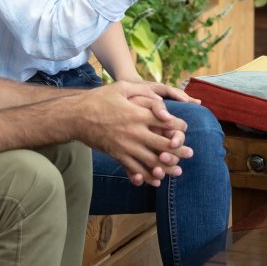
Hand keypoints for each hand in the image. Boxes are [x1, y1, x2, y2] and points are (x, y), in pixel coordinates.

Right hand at [73, 82, 191, 186]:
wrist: (77, 116)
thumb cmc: (100, 98)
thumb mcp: (122, 87)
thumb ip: (144, 93)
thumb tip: (162, 102)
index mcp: (139, 114)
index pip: (166, 121)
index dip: (179, 125)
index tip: (184, 127)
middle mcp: (135, 132)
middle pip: (163, 145)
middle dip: (179, 150)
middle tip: (190, 153)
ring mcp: (126, 146)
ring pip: (151, 161)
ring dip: (167, 167)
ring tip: (178, 171)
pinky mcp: (117, 155)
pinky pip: (135, 168)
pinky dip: (146, 176)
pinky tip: (155, 180)